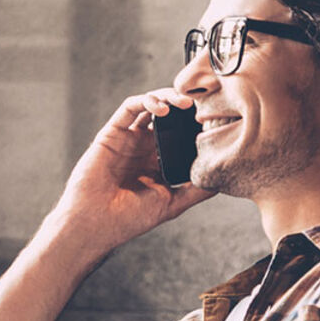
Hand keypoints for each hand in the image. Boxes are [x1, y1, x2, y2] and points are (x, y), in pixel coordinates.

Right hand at [45, 90, 216, 257]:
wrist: (97, 222)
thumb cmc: (130, 218)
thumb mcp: (173, 203)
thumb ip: (196, 190)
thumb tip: (222, 179)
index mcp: (157, 161)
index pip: (181, 133)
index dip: (196, 124)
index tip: (216, 120)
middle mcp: (143, 146)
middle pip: (168, 115)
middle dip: (185, 106)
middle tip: (204, 104)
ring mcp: (128, 138)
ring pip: (151, 105)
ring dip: (168, 98)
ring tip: (185, 103)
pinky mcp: (112, 132)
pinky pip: (130, 107)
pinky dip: (148, 101)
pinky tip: (163, 109)